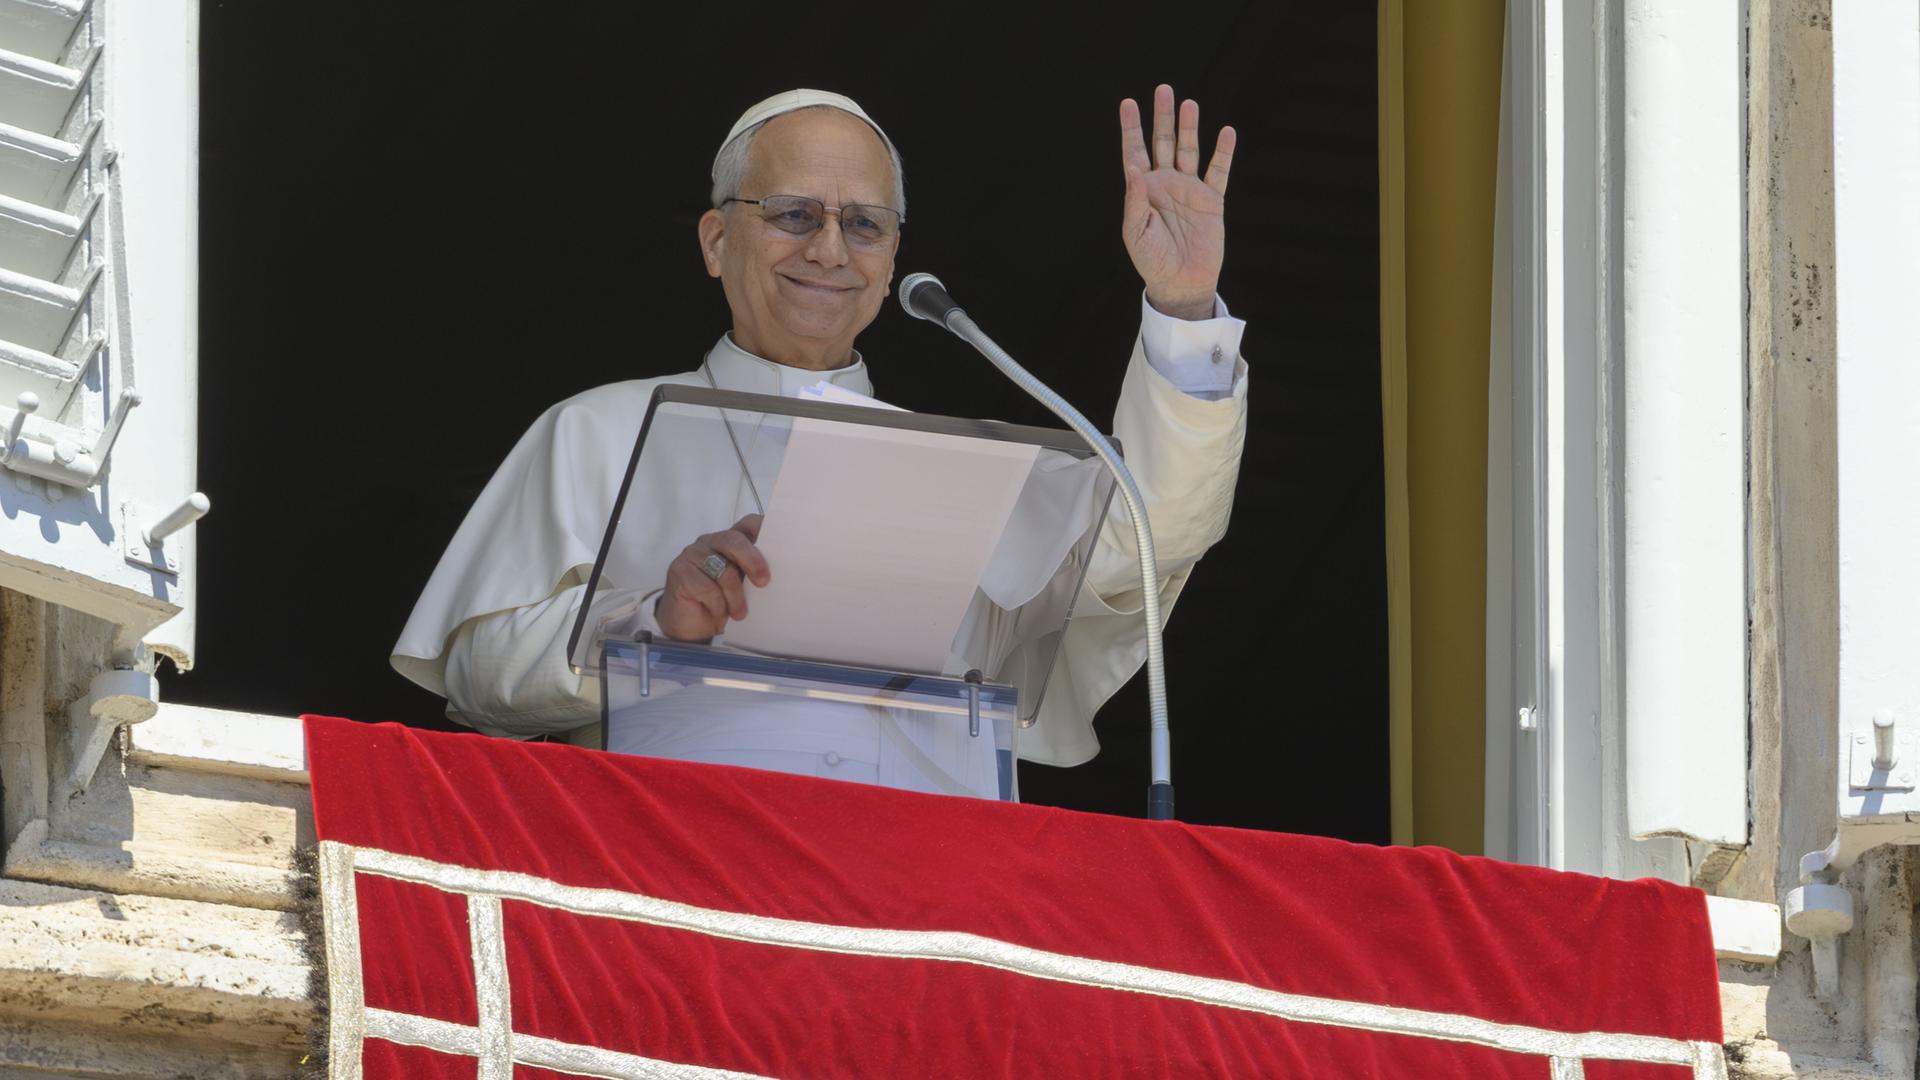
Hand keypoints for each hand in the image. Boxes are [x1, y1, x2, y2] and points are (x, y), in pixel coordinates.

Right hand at [656, 514, 770, 641]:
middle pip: (734, 541)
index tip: (781, 543)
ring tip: (740, 613)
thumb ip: (755, 574)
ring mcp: (693, 554)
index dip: (763, 529)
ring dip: (735, 596)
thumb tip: (782, 574)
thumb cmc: (723, 603)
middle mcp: (711, 542)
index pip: (748, 524)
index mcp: (730, 541)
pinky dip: (718, 605)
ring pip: (722, 570)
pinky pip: (707, 588)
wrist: (692, 626)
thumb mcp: (743, 587)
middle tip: (764, 582)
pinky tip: (719, 614)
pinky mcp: (679, 570)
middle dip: (752, 561)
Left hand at [1119, 84, 1235, 320]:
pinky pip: (1218, 172)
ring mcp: (1189, 190)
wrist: (1181, 284)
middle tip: (1163, 90)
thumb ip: (1134, 202)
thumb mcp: (1136, 234)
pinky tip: (1226, 132)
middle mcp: (1166, 184)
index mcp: (1143, 190)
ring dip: (1189, 128)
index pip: (1135, 151)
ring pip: (1189, 151)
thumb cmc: (1152, 261)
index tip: (1128, 103)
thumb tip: (1134, 168)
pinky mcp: (1211, 201)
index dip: (1132, 128)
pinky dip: (1223, 153)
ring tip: (1189, 104)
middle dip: (1163, 117)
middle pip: (1164, 142)